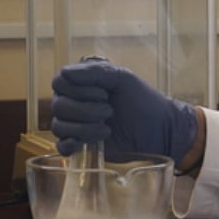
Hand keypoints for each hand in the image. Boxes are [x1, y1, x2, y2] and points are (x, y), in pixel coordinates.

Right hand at [50, 59, 197, 161]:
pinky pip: (61, 146)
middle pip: (57, 105)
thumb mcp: (122, 78)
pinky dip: (71, 145)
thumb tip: (64, 73)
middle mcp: (75, 103)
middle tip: (110, 111)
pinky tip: (87, 143)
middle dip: (85, 110)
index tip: (103, 93)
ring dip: (84, 128)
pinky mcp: (81, 146)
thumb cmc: (143, 101)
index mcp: (82, 84)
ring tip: (107, 128)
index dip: (77, 89)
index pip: (59, 82)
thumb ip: (95, 72)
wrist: (160, 130)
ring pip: (59, 126)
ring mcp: (77, 125)